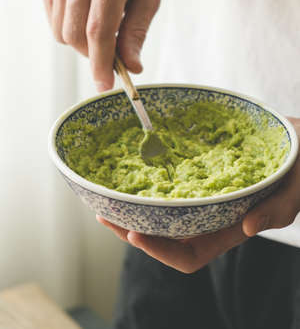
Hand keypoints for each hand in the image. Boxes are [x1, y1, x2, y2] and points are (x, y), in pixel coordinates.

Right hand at [42, 0, 162, 90]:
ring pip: (62, 32)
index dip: (101, 63)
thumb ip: (137, 32)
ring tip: (101, 23)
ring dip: (82, 41)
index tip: (105, 85)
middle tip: (112, 50)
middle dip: (93, 54)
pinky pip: (54, 19)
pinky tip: (86, 13)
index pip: (99, 31)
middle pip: (77, 36)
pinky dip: (70, 27)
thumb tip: (132, 67)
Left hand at [97, 117, 299, 272]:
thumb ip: (276, 211)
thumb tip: (247, 227)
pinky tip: (134, 176)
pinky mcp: (200, 179)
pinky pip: (170, 189)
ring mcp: (203, 199)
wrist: (297, 145)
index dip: (160, 251)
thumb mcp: (294, 191)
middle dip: (133, 231)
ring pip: (162, 215)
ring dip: (135, 211)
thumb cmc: (298, 170)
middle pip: (165, 238)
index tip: (135, 233)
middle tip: (105, 216)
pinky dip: (150, 188)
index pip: (189, 255)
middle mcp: (210, 219)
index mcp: (229, 230)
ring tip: (108, 200)